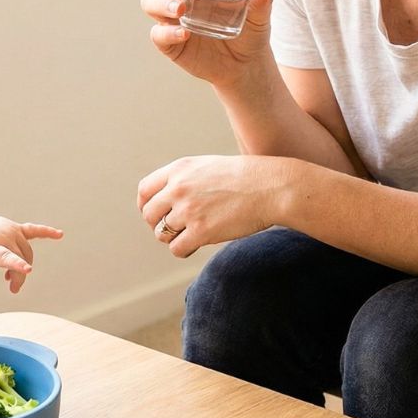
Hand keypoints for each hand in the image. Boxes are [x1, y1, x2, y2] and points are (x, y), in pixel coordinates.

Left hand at [0, 213, 62, 305]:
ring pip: (27, 253)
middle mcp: (4, 236)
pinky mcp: (17, 227)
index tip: (28, 270)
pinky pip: (35, 230)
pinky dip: (47, 232)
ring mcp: (12, 231)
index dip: (16, 264)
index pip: (4, 256)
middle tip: (12, 288)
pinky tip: (60, 235)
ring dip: (24, 266)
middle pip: (21, 260)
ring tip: (9, 276)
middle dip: (19, 276)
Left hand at [137, 155, 296, 256]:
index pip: (145, 190)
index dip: (145, 206)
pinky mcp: (200, 231)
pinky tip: (197, 244)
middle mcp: (178, 188)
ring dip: (174, 238)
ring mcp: (188, 210)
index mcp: (179, 169)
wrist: (273, 187)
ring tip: (191, 234)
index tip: (155, 214)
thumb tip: (164, 201)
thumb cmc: (246, 178)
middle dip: (158, 224)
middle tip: (175, 228)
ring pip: (162, 234)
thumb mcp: (208, 167)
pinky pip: (177, 248)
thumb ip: (184, 179)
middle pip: (149, 215)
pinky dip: (184, 249)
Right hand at [140, 0, 275, 88]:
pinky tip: (184, 34)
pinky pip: (157, 33)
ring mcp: (173, 18)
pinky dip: (167, 32)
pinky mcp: (169, 41)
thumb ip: (261, 2)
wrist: (245, 65)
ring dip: (161, 3)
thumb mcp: (260, 16)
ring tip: (181, 11)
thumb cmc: (250, 32)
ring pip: (150, 1)